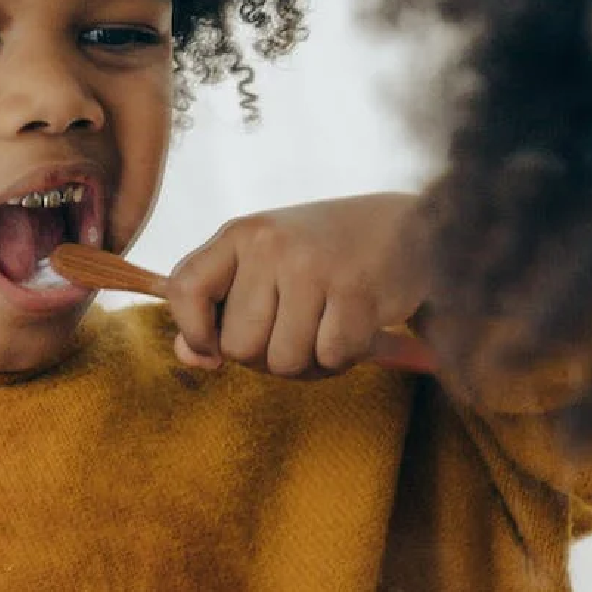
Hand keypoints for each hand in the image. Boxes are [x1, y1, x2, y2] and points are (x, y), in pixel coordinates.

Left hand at [167, 193, 429, 376]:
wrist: (408, 229)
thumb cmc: (322, 258)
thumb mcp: (262, 266)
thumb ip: (215, 308)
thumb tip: (193, 356)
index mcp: (241, 234)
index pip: (184, 291)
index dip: (194, 333)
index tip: (217, 346)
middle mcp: (271, 244)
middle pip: (239, 347)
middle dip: (267, 356)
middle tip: (296, 330)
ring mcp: (313, 266)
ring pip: (284, 362)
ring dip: (309, 362)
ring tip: (326, 329)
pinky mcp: (356, 291)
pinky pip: (330, 359)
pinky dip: (344, 357)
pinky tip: (355, 328)